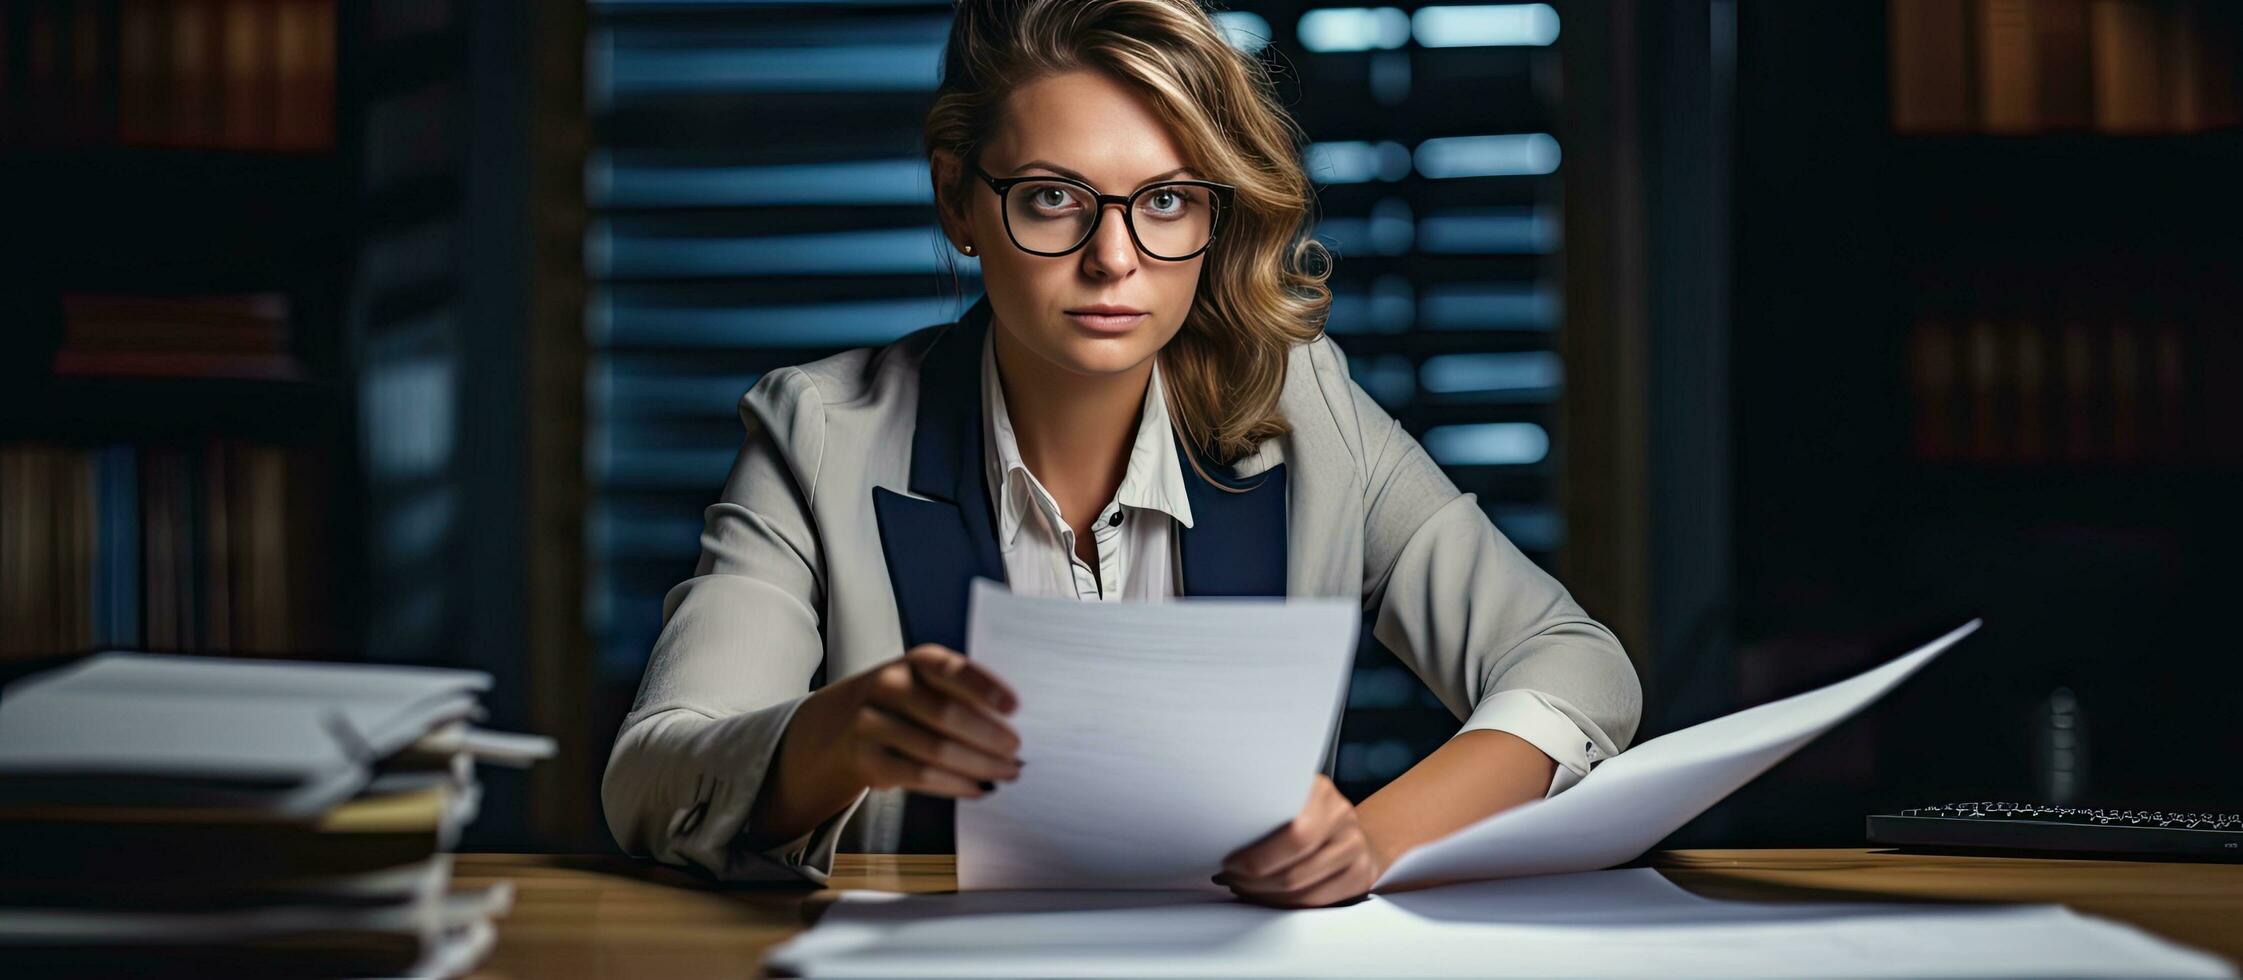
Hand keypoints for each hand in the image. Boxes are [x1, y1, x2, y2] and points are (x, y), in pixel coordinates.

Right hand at [818, 643, 1022, 798]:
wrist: (845, 722)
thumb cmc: (908, 702)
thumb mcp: (930, 683)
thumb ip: (965, 696)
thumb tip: (1012, 727)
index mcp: (916, 661)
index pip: (953, 670)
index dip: (985, 688)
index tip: (1014, 707)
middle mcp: (890, 685)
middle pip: (946, 714)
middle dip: (988, 736)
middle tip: (1016, 752)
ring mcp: (872, 722)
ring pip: (936, 749)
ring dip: (978, 765)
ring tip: (1006, 773)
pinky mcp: (867, 758)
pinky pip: (919, 775)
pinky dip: (954, 784)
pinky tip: (977, 788)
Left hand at [1215, 775, 1387, 907]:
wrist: (1349, 830)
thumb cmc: (1303, 813)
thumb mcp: (1286, 796)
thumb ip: (1261, 805)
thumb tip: (1213, 832)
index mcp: (1320, 791)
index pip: (1292, 836)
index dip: (1255, 857)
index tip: (1228, 861)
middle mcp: (1343, 817)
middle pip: (1293, 870)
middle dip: (1252, 881)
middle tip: (1228, 878)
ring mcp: (1355, 849)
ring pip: (1301, 891)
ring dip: (1262, 895)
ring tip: (1239, 886)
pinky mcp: (1361, 877)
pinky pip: (1315, 903)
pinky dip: (1283, 904)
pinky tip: (1264, 895)